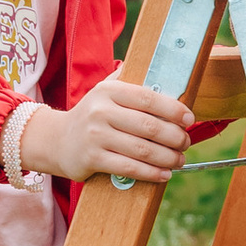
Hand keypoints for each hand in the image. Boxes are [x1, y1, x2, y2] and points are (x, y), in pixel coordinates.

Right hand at [17, 77, 194, 184]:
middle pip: (150, 126)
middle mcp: (101, 111)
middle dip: (175, 137)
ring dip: (168, 157)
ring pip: (143, 150)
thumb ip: (129, 81)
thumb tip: (163, 71)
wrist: (56, 140)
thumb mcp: (105, 92)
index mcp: (109, 91)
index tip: (189, 119)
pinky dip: (152, 173)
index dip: (174, 109)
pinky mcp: (93, 159)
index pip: (149, 98)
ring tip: (179, 160)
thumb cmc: (91, 116)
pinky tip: (164, 174)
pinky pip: (130, 168)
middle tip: (186, 143)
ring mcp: (96, 136)